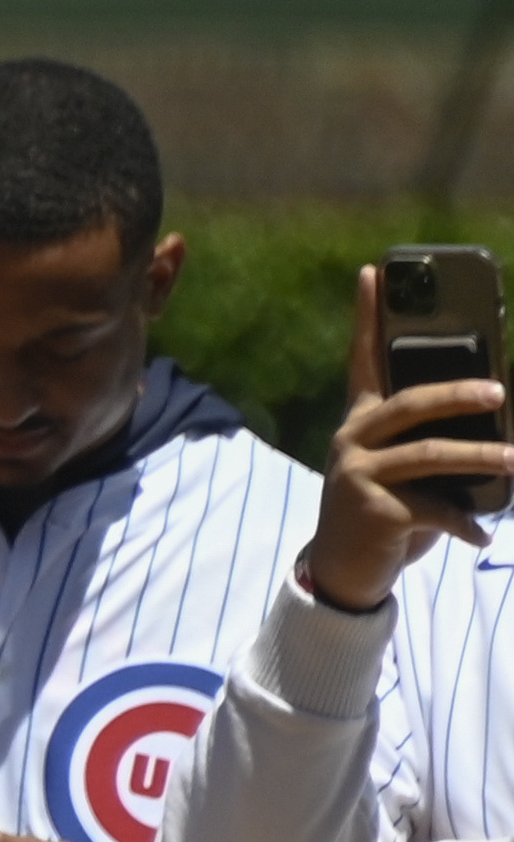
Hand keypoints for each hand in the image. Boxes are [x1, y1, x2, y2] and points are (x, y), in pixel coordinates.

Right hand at [299, 262, 507, 610]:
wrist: (344, 568)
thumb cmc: (385, 510)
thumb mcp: (404, 471)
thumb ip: (429, 444)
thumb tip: (498, 430)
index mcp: (361, 422)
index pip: (362, 359)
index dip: (367, 316)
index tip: (373, 272)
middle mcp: (353, 439)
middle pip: (409, 404)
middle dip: (456, 394)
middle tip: (497, 393)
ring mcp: (357, 474)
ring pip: (427, 455)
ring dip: (478, 458)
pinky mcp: (371, 510)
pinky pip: (433, 508)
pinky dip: (465, 522)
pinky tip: (481, 534)